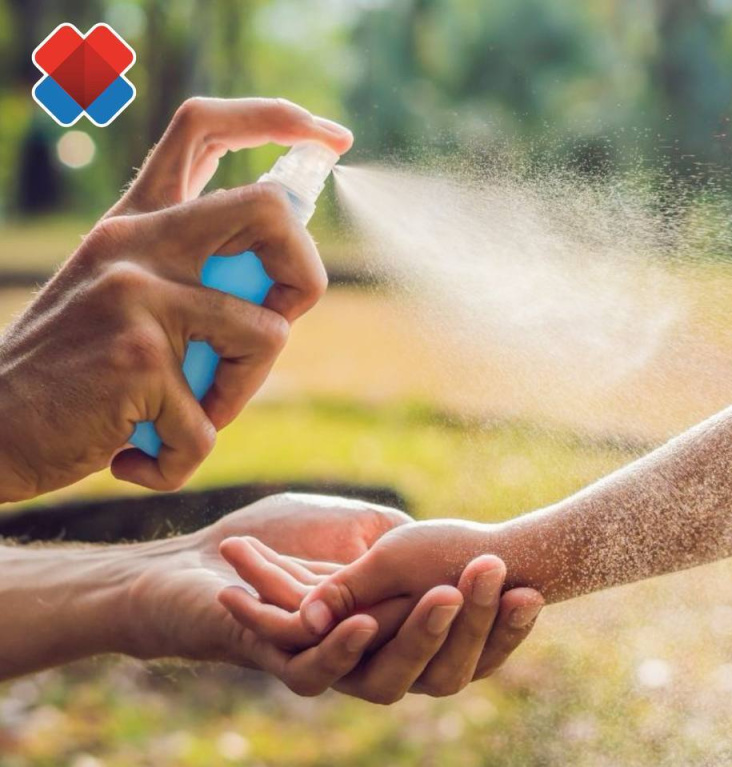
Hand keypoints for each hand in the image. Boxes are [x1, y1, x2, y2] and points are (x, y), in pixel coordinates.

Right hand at [0, 98, 350, 499]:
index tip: (330, 138)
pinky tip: (135, 456)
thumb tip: (281, 275)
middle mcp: (136, 243)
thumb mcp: (120, 297)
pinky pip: (210, 426)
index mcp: (134, 223)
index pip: (203, 129)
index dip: (276, 118)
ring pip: (267, 336)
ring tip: (186, 415)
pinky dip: (181, 458)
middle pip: (269, 210)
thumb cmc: (72, 371)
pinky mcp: (138, 359)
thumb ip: (187, 273)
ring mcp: (137, 295)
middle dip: (305, 274)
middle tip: (279, 321)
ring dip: (240, 394)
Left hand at [128, 495, 541, 700]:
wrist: (209, 557)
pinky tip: (362, 622)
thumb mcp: (368, 530)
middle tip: (493, 573)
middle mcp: (376, 662)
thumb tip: (479, 553)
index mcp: (404, 634)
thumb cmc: (289, 537)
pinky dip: (342, 648)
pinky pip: (321, 672)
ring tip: (445, 593)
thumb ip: (413, 547)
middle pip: (441, 666)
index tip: (532, 590)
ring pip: (389, 676)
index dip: (502, 626)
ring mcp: (333, 670)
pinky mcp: (284, 667)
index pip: (469, 644)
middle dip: (471, 621)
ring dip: (417, 633)